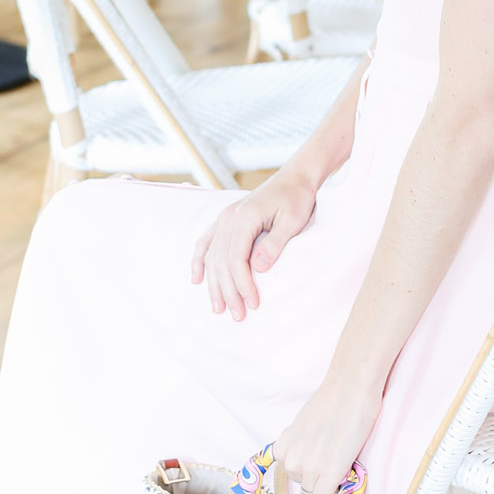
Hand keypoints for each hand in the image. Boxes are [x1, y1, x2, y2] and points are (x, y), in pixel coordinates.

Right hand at [190, 170, 316, 318]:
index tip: (252, 304)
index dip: (242, 284)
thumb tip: (257, 269)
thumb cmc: (297, 198)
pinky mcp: (225, 219)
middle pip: (221, 262)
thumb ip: (275, 244)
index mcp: (244, 217)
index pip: (236, 259)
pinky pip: (205, 243)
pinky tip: (196, 279)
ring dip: (213, 284)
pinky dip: (199, 261)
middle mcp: (228, 218)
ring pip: (211, 256)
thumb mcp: (293, 221)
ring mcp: (224, 218)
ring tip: (218, 308)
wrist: (294, 177)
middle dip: (228, 291)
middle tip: (237, 316)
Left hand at [275, 370, 383, 493]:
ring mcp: (308, 470)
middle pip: (303, 484)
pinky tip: (337, 491)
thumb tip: (309, 455)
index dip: (308, 468)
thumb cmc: (330, 400)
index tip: (321, 460)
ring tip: (343, 460)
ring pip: (315, 493)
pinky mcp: (329, 475)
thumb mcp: (302, 424)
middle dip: (318, 475)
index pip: (292, 473)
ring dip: (328, 483)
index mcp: (282, 449)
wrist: (350, 388)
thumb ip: (300, 444)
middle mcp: (290, 462)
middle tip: (335, 457)